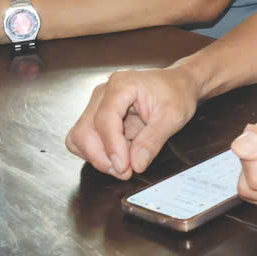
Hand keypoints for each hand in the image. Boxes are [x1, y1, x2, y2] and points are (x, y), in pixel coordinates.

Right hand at [64, 67, 199, 179]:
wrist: (177, 84)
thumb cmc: (177, 94)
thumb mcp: (172, 117)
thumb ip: (152, 141)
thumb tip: (136, 165)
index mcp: (121, 85)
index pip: (104, 120)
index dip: (111, 147)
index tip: (124, 168)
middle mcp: (102, 93)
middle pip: (85, 131)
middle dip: (102, 157)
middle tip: (126, 171)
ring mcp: (97, 104)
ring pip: (80, 138)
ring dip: (98, 157)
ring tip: (124, 164)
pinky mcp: (96, 116)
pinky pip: (84, 140)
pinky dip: (97, 153)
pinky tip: (119, 156)